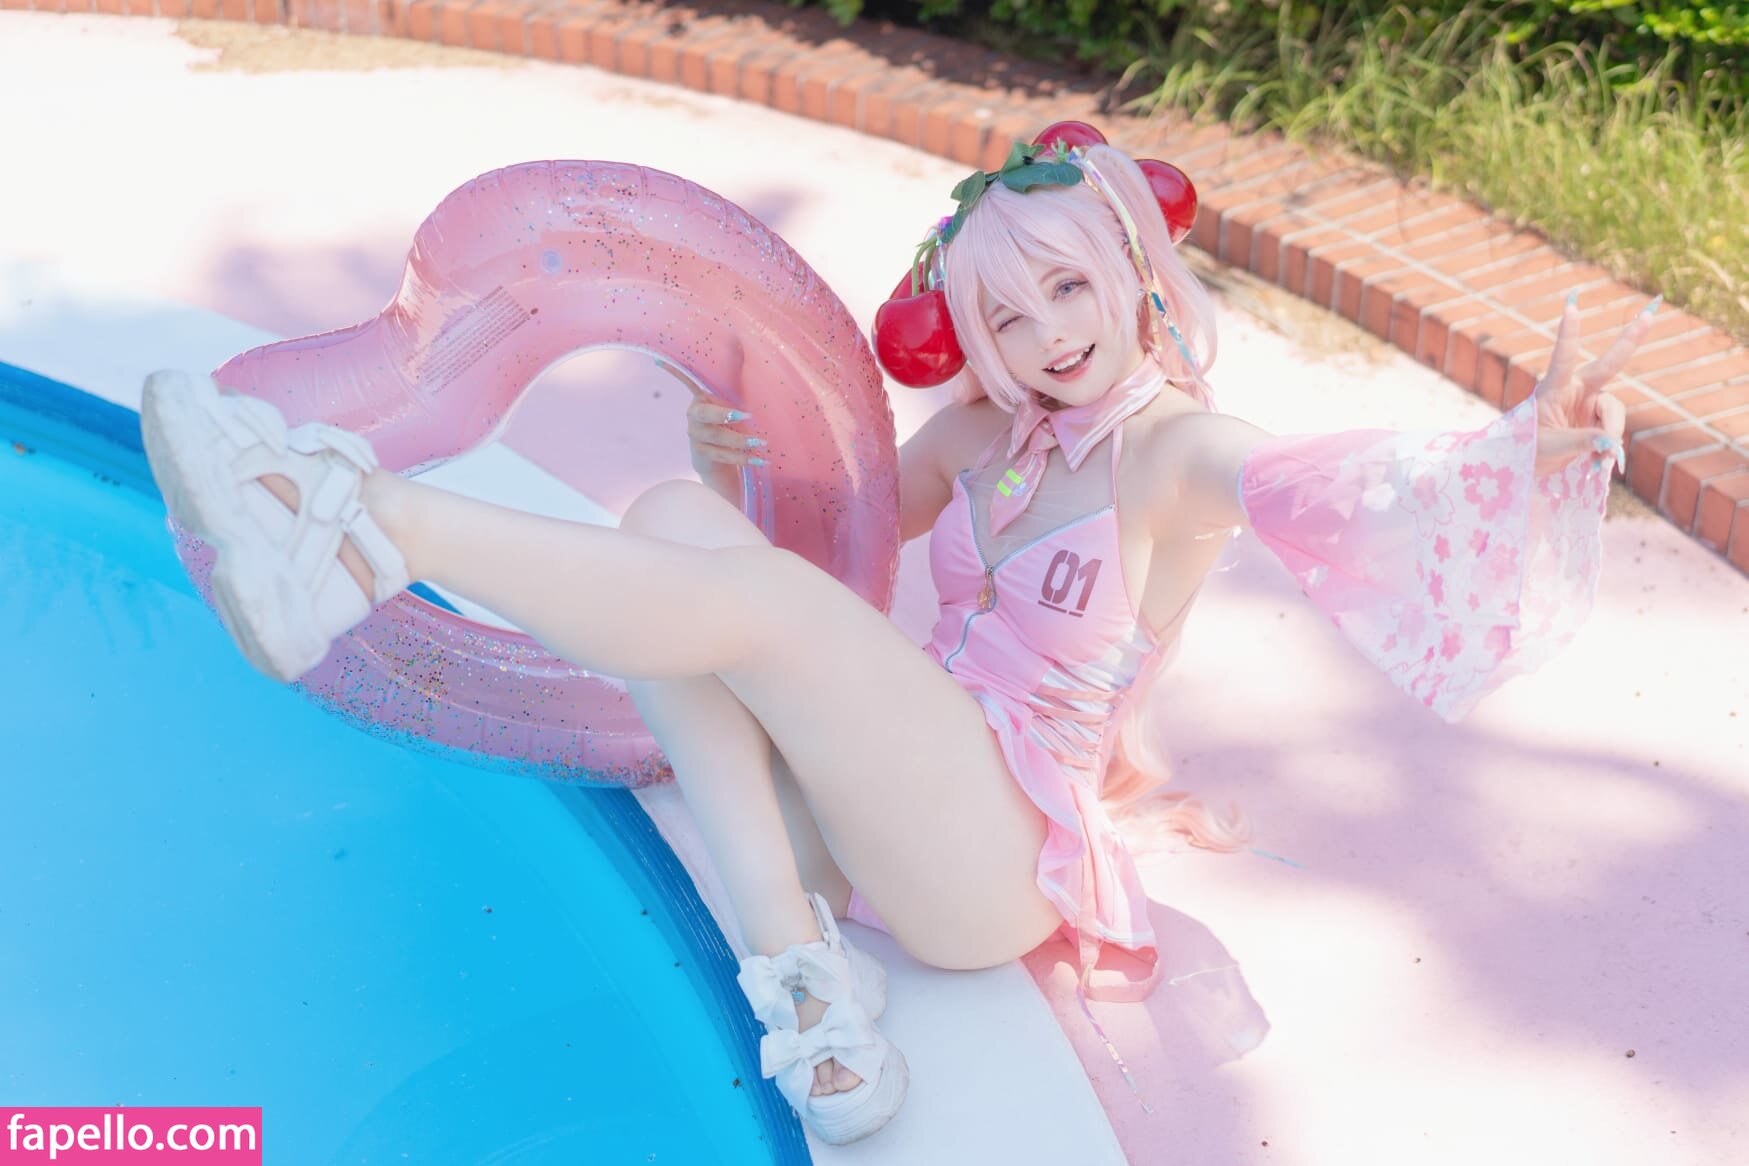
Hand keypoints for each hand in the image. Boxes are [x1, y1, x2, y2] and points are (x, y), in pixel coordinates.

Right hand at [655, 357, 765, 501]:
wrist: (720, 459)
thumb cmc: (731, 422)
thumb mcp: (736, 399)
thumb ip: (736, 375)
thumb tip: (738, 337)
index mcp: (701, 397)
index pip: (686, 380)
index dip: (673, 371)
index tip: (660, 361)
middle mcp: (694, 414)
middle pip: (703, 413)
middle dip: (722, 415)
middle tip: (746, 416)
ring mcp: (695, 435)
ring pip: (715, 437)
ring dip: (740, 440)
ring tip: (761, 442)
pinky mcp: (701, 453)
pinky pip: (721, 455)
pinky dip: (741, 457)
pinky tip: (760, 460)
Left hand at [1532, 292, 1659, 475]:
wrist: (1530, 463)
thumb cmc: (1529, 450)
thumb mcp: (1551, 447)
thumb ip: (1581, 442)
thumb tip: (1610, 441)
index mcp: (1553, 388)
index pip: (1563, 359)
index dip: (1569, 335)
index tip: (1571, 308)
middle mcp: (1576, 389)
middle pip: (1609, 363)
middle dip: (1631, 339)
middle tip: (1651, 312)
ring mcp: (1591, 401)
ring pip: (1615, 411)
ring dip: (1610, 434)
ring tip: (1599, 460)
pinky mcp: (1600, 416)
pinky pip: (1615, 428)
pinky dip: (1610, 445)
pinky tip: (1599, 460)